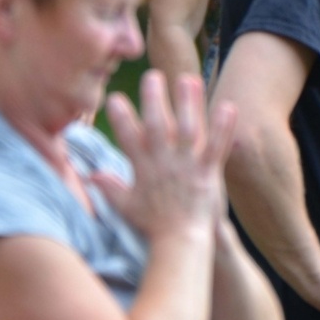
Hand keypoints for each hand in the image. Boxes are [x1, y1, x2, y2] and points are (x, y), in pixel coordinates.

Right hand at [95, 70, 234, 238]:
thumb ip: (109, 188)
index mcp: (142, 168)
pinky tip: (228, 107)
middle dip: (154, 99)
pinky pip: (216, 147)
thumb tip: (90, 176)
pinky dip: (223, 127)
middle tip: (153, 76)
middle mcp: (163, 163)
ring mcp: (186, 166)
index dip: (120, 116)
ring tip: (188, 79)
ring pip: (187, 129)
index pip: (127, 136)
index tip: (114, 98)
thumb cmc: (153, 226)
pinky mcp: (207, 173)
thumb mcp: (126, 207)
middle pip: (156, 125)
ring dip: (188, 103)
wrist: (181, 243)